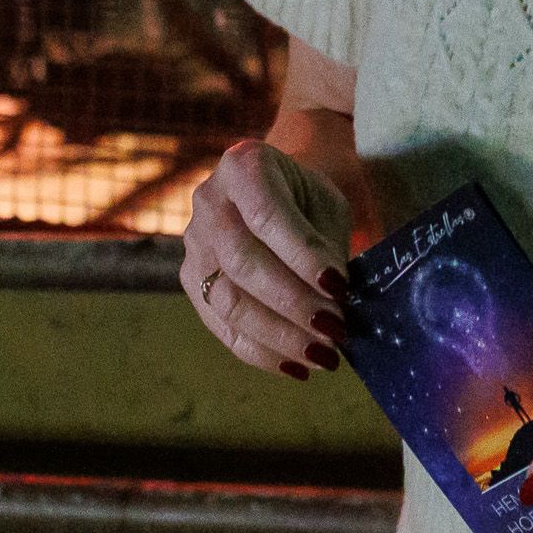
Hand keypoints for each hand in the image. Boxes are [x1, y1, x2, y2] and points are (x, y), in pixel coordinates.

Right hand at [180, 138, 352, 379]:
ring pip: (228, 300)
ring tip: (324, 355)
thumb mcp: (326, 205)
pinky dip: (261, 352)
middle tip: (336, 329)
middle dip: (292, 302)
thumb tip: (334, 300)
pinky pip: (221, 326)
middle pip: (241, 261)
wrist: (275, 191)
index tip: (339, 288)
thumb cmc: (307, 198)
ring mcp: (194, 243)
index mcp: (243, 166)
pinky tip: (297, 366)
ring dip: (279, 335)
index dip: (301, 255)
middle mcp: (208, 202)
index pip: (267, 215)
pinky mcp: (192, 281)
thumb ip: (327, 245)